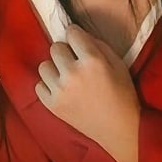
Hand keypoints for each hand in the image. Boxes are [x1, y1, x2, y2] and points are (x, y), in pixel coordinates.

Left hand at [35, 24, 141, 161]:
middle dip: (65, 52)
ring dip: (54, 68)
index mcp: (91, 61)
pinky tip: (61, 90)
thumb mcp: (118, 63)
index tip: (79, 43)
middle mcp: (72, 73)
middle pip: (55, 48)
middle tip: (75, 62)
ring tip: (66, 77)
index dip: (76, 36)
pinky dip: (48, 86)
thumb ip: (98, 45)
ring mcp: (59, 90)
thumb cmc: (122, 94)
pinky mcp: (52, 105)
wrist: (117, 127)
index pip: (71, 33)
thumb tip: (78, 35)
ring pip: (44, 66)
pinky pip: (39, 85)